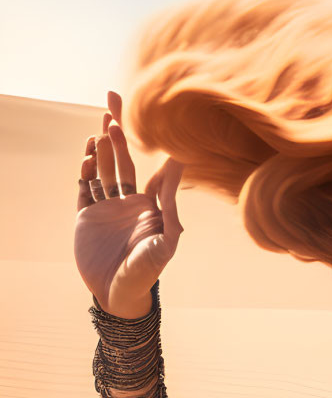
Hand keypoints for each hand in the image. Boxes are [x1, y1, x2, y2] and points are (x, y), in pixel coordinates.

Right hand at [73, 90, 184, 314]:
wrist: (119, 294)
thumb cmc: (148, 271)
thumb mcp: (165, 239)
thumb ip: (169, 204)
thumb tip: (179, 168)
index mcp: (151, 206)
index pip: (150, 169)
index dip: (148, 145)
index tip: (150, 120)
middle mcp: (129, 203)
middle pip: (122, 160)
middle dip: (118, 133)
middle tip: (113, 104)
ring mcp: (107, 208)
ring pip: (103, 169)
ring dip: (101, 147)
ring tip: (101, 124)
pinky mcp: (87, 216)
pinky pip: (85, 187)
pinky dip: (86, 170)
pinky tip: (88, 153)